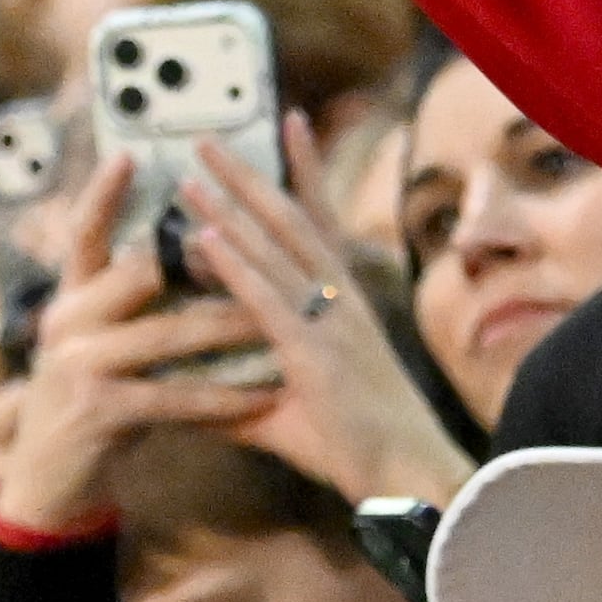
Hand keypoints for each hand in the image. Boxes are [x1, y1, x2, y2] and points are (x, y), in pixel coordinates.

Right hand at [0, 155, 279, 537]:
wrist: (47, 482)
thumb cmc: (94, 401)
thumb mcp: (104, 345)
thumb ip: (132, 304)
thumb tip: (188, 249)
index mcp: (70, 298)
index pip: (84, 234)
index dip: (104, 194)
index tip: (132, 154)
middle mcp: (66, 322)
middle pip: (140, 273)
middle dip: (208, 261)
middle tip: (263, 246)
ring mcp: (79, 367)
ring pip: (168, 334)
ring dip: (231, 328)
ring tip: (280, 321)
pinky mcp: (98, 412)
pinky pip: (174, 396)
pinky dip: (224, 397)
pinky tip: (264, 396)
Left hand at [167, 112, 475, 508]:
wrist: (411, 478)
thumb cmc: (363, 450)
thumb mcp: (291, 416)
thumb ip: (241, 400)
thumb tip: (190, 401)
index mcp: (344, 304)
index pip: (320, 221)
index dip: (304, 171)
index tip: (292, 122)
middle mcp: (341, 299)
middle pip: (290, 217)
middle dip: (248, 174)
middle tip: (208, 137)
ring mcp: (330, 321)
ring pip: (275, 245)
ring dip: (229, 205)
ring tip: (190, 171)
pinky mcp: (315, 352)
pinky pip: (267, 298)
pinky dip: (234, 264)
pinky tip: (203, 237)